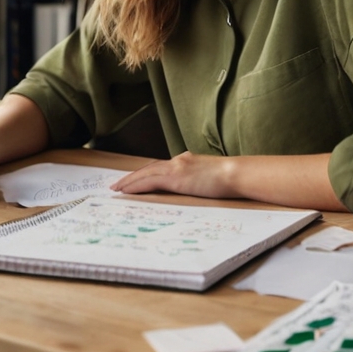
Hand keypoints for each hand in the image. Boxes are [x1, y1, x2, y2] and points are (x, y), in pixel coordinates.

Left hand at [110, 151, 236, 199]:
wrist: (236, 174)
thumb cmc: (230, 179)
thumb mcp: (211, 177)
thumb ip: (200, 180)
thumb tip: (197, 188)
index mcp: (186, 161)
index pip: (161, 167)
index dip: (145, 173)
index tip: (135, 180)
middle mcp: (178, 160)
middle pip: (149, 168)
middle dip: (132, 177)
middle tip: (117, 185)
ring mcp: (176, 167)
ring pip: (145, 173)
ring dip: (129, 181)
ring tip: (116, 189)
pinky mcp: (175, 177)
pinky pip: (149, 181)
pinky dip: (136, 185)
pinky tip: (126, 191)